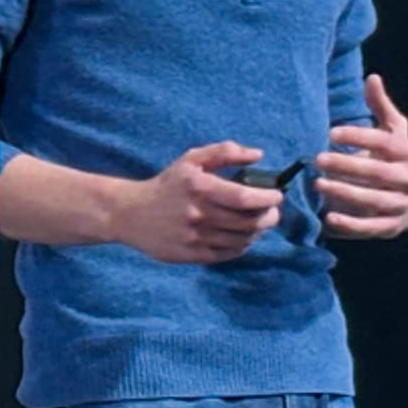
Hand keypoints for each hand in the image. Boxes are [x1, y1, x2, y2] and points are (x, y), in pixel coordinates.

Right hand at [113, 142, 284, 263]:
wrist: (131, 214)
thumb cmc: (166, 185)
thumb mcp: (191, 161)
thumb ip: (224, 152)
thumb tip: (258, 155)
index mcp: (199, 188)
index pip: (244, 198)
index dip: (267, 199)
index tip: (276, 195)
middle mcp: (199, 215)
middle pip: (248, 222)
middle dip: (269, 216)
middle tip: (271, 211)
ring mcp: (196, 238)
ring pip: (242, 239)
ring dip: (257, 231)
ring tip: (257, 223)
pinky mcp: (193, 255)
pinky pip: (229, 254)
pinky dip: (242, 245)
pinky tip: (241, 236)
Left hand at [317, 73, 407, 238]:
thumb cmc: (391, 158)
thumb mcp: (391, 131)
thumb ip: (380, 107)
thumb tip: (372, 77)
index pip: (385, 143)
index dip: (359, 136)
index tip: (331, 132)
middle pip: (378, 173)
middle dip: (347, 165)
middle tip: (316, 158)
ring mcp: (403, 205)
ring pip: (374, 200)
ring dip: (344, 192)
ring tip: (317, 183)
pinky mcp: (392, 227)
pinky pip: (372, 228)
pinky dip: (351, 225)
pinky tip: (328, 217)